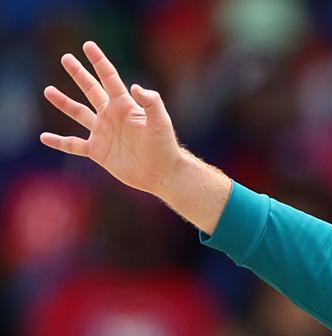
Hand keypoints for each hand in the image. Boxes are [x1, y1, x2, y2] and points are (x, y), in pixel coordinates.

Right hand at [40, 41, 182, 196]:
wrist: (161, 173)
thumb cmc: (164, 146)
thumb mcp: (160, 121)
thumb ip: (151, 102)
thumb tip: (136, 87)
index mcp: (125, 105)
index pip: (109, 78)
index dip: (99, 61)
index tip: (88, 45)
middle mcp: (111, 116)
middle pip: (91, 90)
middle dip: (79, 74)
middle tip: (66, 58)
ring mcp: (103, 133)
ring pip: (78, 113)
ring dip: (63, 103)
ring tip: (48, 90)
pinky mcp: (98, 151)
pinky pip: (74, 145)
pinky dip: (59, 142)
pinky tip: (45, 137)